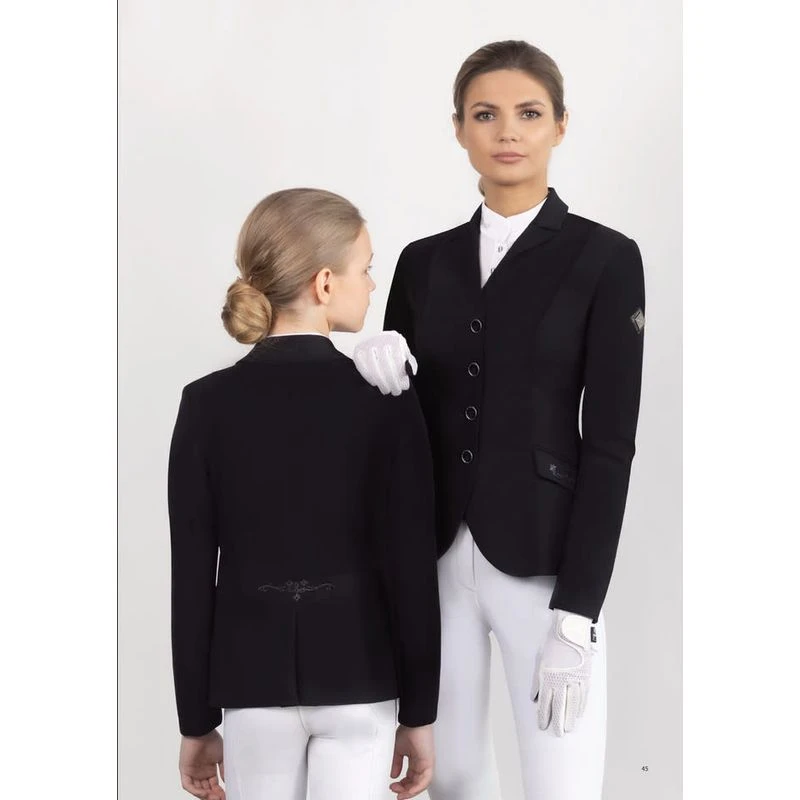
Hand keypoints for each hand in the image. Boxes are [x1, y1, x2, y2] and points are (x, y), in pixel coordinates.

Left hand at [178, 730, 224, 798]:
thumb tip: (226, 781)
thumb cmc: (211, 739)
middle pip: (205, 789)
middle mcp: (200, 772)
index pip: (213, 785)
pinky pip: (188, 785)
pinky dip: (195, 790)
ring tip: (214, 797)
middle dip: (213, 796)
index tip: (225, 796)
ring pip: (197, 789)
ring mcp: (192, 772)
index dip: (219, 792)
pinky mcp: (184, 770)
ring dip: (205, 795)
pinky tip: (204, 793)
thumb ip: (223, 769)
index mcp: (208, 769)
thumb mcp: (221, 756)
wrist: (202, 731)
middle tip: (221, 798)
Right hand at [353, 331, 417, 395]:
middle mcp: (380, 339)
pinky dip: (367, 376)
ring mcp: (368, 343)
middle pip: (385, 364)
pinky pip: (361, 365)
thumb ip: (410, 362)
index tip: (401, 388)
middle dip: (390, 381)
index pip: (397, 360)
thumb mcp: (404, 353)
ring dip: (380, 381)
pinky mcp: (358, 349)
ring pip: (373, 366)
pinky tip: (374, 382)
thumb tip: (411, 372)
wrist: (377, 339)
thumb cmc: (393, 350)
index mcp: (395, 339)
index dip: (399, 375)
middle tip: (393, 391)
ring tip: (385, 389)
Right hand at [389, 723, 434, 798]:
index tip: (394, 786)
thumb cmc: (408, 729)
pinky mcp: (429, 762)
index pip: (410, 778)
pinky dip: (417, 787)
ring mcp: (426, 763)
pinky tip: (409, 790)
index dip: (402, 784)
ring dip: (410, 791)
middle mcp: (422, 763)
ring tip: (401, 794)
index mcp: (415, 760)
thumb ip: (396, 763)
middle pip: (415, 783)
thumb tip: (393, 775)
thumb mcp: (398, 750)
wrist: (413, 721)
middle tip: (396, 792)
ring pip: (421, 784)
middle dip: (404, 790)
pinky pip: (425, 780)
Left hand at [531, 609, 596, 736]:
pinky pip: (584, 695)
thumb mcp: (539, 660)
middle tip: (557, 734)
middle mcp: (561, 680)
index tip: (543, 726)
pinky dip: (581, 706)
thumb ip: (537, 681)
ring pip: (573, 704)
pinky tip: (579, 714)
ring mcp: (575, 679)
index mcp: (547, 676)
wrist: (569, 630)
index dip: (544, 716)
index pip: (545, 702)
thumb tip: (533, 698)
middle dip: (557, 722)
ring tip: (569, 728)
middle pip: (559, 707)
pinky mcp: (585, 676)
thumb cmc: (552, 643)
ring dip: (571, 718)